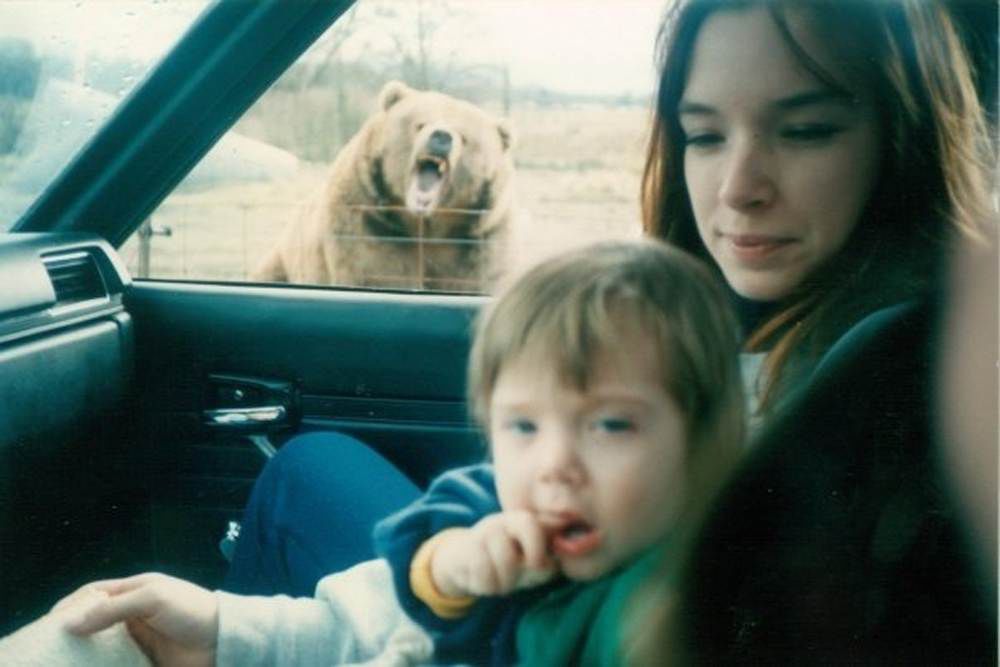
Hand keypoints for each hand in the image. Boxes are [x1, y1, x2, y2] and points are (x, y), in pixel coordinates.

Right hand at [54, 573, 217, 666]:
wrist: (224, 641)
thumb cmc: (190, 611)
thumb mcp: (152, 598)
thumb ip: (113, 607)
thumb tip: (69, 622)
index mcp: (135, 591)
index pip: (93, 594)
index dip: (70, 606)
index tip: (48, 625)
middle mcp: (133, 614)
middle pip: (93, 622)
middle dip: (72, 634)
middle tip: (49, 650)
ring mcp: (138, 639)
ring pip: (101, 647)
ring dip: (84, 655)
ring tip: (61, 665)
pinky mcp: (144, 661)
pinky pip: (116, 664)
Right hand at [432, 510, 556, 597]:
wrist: (468, 560)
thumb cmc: (510, 559)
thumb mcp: (534, 555)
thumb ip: (554, 552)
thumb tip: (580, 546)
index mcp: (520, 521)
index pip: (528, 524)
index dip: (535, 548)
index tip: (538, 566)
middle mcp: (498, 523)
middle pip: (509, 555)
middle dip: (514, 575)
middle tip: (515, 578)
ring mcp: (479, 536)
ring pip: (494, 566)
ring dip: (502, 583)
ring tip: (502, 581)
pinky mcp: (464, 551)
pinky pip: (481, 575)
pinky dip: (487, 586)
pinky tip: (487, 582)